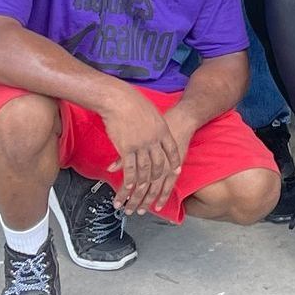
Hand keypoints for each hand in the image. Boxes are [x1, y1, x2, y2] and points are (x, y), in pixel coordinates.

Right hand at [101, 87, 182, 214]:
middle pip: (159, 164)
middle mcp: (154, 140)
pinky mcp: (127, 148)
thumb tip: (157, 131)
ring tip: (139, 194)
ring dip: (142, 184)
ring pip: (145, 170)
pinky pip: (130, 169)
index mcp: (162, 130)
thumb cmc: (133, 102)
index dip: (174, 161)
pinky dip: (129, 180)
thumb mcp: (152, 113)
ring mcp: (141, 145)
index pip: (172, 150)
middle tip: (154, 186)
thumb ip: (156, 125)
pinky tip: (128, 187)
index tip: (176, 170)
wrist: (119, 100)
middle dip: (157, 178)